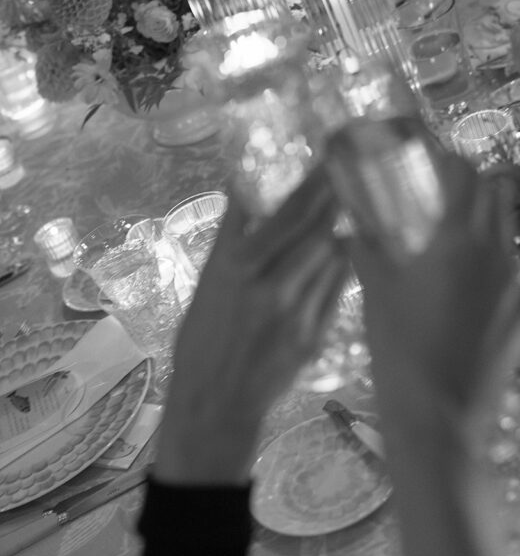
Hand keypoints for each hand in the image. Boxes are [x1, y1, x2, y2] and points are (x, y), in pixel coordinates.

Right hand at [154, 167, 347, 484]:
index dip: (306, 182)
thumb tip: (249, 190)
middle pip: (309, 227)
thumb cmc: (204, 334)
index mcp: (231, 264)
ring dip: (340, 226)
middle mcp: (263, 283)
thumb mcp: (209, 280)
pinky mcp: (312, 336)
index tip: (324, 156)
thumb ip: (235, 239)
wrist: (214, 399)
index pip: (276, 211)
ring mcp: (291, 311)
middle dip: (332, 194)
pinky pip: (335, 288)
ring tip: (350, 201)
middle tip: (348, 167)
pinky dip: (341, 263)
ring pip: (329, 255)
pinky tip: (344, 247)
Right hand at [351, 153, 519, 419]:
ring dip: (483, 212)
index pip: (464, 174)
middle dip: (467, 178)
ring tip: (447, 222)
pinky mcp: (519, 312)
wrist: (439, 417)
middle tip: (433, 182)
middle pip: (495, 192)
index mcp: (458, 239)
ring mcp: (514, 283)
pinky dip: (491, 250)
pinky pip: (510, 263)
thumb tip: (349, 226)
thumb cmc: (399, 349)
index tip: (421, 148)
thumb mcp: (375, 291)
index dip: (444, 155)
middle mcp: (496, 253)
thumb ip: (366, 249)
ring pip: (506, 226)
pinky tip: (462, 269)